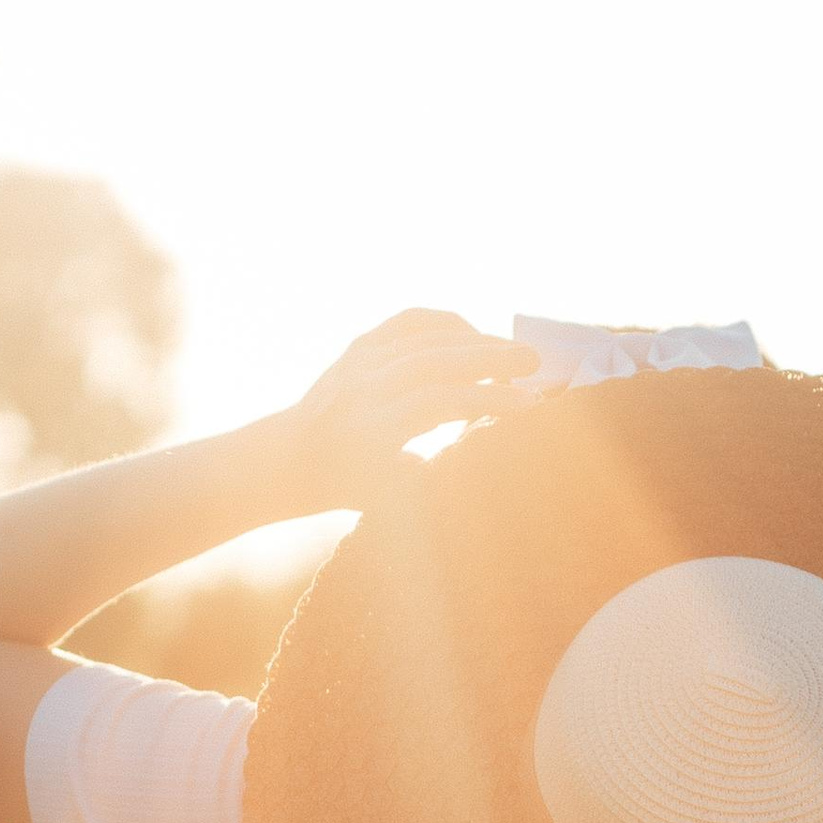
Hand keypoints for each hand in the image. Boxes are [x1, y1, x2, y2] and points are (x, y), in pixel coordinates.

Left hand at [250, 308, 538, 508]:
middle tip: (536, 363)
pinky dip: (448, 324)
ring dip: (478, 341)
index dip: (485, 401)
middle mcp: (362, 390)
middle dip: (490, 358)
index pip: (436, 403)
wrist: (286, 459)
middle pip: (435, 361)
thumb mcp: (387, 499)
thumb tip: (491, 456)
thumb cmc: (347, 488)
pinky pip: (410, 322)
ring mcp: (359, 362)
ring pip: (426, 338)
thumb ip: (433, 479)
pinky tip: (477, 336)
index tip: (529, 405)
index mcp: (368, 432)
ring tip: (518, 354)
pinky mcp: (360, 345)